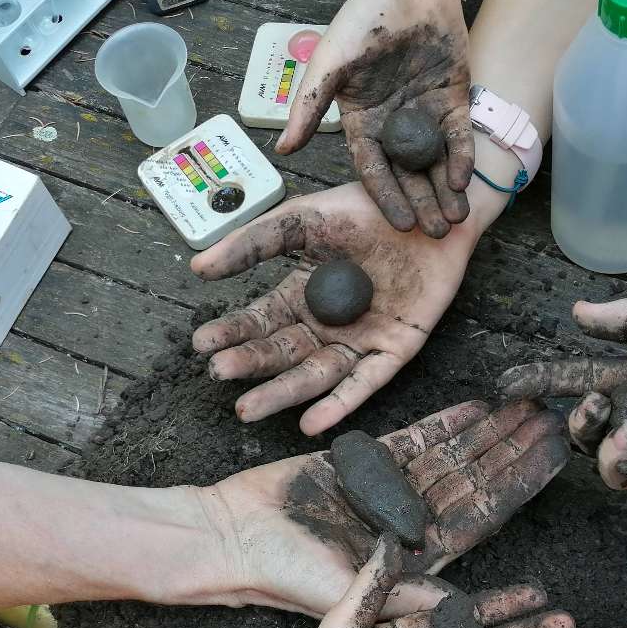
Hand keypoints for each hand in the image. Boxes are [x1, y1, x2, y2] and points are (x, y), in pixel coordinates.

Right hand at [191, 182, 482, 433]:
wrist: (428, 204)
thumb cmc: (366, 210)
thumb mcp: (303, 218)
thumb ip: (253, 241)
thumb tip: (198, 266)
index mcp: (301, 295)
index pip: (259, 322)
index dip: (231, 333)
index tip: (202, 345)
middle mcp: (327, 324)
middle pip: (282, 354)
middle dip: (250, 365)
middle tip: (219, 374)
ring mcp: (360, 340)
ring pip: (315, 376)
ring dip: (282, 394)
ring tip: (249, 409)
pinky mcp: (395, 351)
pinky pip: (364, 383)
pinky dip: (339, 404)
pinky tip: (312, 423)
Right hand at [204, 400, 567, 617]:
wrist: (231, 540)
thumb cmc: (284, 576)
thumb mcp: (353, 594)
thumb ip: (408, 594)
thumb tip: (466, 611)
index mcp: (415, 554)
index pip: (482, 515)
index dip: (520, 486)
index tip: (555, 459)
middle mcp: (408, 520)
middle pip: (474, 479)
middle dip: (513, 450)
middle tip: (555, 417)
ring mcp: (386, 489)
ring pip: (449, 455)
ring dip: (487, 431)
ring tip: (525, 403)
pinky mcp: (360, 463)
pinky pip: (410, 439)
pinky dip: (442, 422)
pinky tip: (475, 405)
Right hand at [278, 0, 472, 236]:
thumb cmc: (361, 19)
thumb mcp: (329, 63)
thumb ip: (309, 105)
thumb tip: (283, 151)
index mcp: (363, 125)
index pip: (374, 171)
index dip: (387, 198)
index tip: (400, 224)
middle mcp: (393, 128)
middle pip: (409, 176)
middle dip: (422, 205)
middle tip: (434, 234)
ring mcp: (424, 117)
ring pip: (436, 164)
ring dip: (445, 192)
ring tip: (456, 221)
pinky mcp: (453, 103)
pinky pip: (458, 138)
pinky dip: (462, 159)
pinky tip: (465, 182)